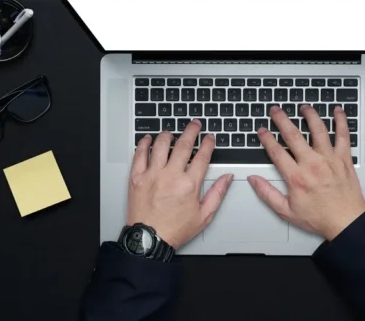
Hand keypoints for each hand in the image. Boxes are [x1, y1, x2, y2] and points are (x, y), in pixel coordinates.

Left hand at [128, 120, 232, 248]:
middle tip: (195, 124)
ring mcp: (152, 175)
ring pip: (161, 145)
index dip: (207, 143)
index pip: (202, 156)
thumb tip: (227, 178)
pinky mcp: (137, 177)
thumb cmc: (174, 230)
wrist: (148, 240)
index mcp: (189, 185)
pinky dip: (144, 144)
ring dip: (168, 134)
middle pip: (183, 144)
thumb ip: (218, 193)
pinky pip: (139, 154)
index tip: (209, 137)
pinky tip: (148, 139)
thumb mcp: (204, 215)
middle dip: (191, 131)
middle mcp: (171, 176)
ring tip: (172, 132)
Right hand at [248, 104, 364, 240]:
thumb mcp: (286, 211)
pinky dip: (341, 121)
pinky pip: (343, 135)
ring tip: (303, 107)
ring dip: (310, 115)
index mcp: (296, 177)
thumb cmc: (319, 218)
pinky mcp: (344, 159)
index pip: (276, 151)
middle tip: (275, 110)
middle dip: (282, 119)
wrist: (347, 222)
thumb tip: (254, 180)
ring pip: (318, 130)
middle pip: (293, 135)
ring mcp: (329, 159)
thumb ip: (267, 194)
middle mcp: (312, 164)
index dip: (266, 138)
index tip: (262, 130)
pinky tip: (338, 111)